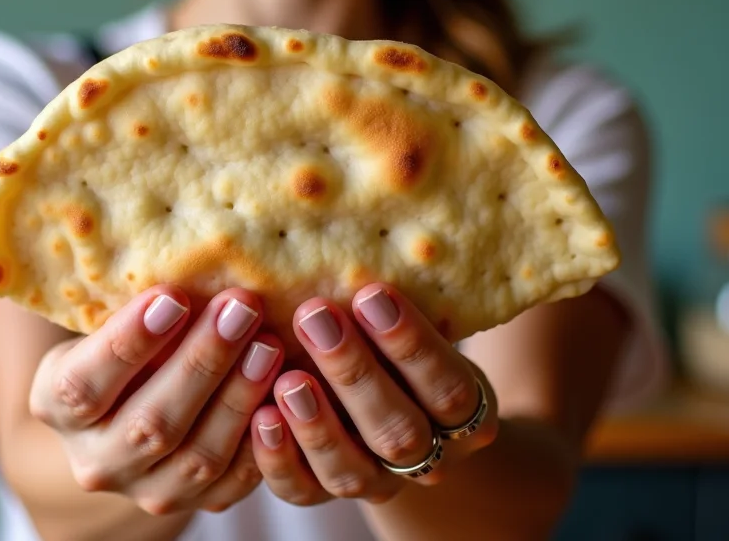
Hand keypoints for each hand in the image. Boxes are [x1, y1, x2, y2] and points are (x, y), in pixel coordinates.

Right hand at [29, 286, 285, 514]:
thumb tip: (180, 244)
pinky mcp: (195, 504)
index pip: (84, 384)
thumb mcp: (104, 317)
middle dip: (202, 362)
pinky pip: (233, 483)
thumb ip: (128, 299)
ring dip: (238, 398)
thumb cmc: (124, 340)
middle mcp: (95, 461)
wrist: (127, 409)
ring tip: (269, 345)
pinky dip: (261, 441)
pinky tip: (283, 394)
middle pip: (150, 423)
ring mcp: (146, 491)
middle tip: (241, 308)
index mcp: (56, 406)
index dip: (129, 343)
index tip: (173, 296)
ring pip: (196, 457)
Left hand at [249, 284, 497, 504]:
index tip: (371, 293)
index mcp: (468, 415)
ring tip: (287, 377)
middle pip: (398, 431)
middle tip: (316, 318)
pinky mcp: (323, 495)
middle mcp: (429, 459)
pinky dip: (279, 458)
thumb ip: (399, 305)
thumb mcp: (422, 322)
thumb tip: (364, 233)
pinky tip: (259, 417)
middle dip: (355, 373)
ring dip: (317, 423)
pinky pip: (302, 490)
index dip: (412, 345)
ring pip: (350, 471)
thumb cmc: (404, 342)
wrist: (403, 408)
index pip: (449, 389)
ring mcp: (377, 483)